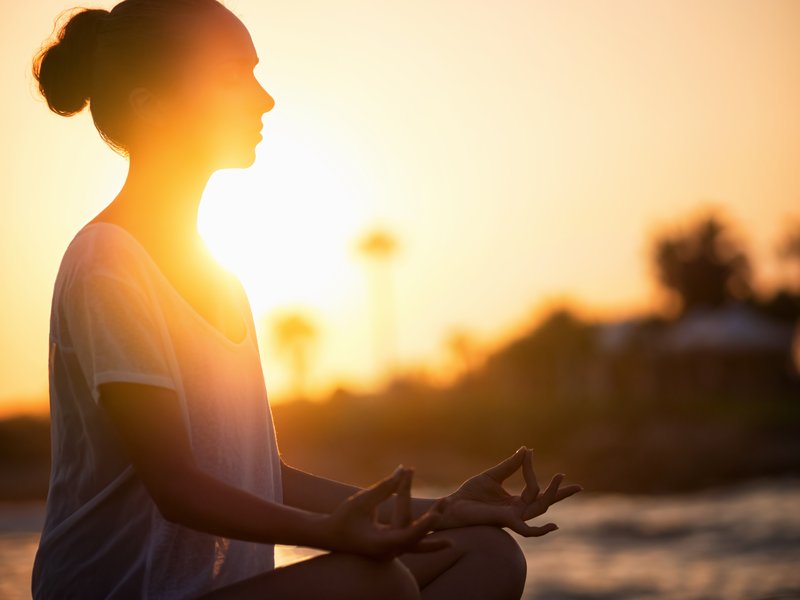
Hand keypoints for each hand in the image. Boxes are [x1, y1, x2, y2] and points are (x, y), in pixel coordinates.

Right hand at [321, 465, 452, 558]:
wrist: (329, 536)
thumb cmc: (343, 519)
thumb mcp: (362, 501)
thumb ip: (384, 487)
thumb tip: (402, 470)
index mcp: (380, 545)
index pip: (407, 536)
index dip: (423, 526)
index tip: (437, 515)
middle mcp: (389, 551)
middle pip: (417, 540)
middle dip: (433, 524)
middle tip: (446, 505)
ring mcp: (391, 550)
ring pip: (416, 539)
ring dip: (429, 522)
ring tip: (443, 505)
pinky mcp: (391, 545)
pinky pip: (410, 535)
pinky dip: (420, 523)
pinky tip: (433, 512)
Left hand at [435, 447, 581, 535]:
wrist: (453, 505)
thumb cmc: (470, 493)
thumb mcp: (493, 475)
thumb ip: (511, 465)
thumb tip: (526, 449)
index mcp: (515, 502)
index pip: (535, 489)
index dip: (535, 471)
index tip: (530, 452)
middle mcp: (518, 511)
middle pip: (545, 503)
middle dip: (561, 494)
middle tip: (578, 486)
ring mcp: (514, 518)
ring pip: (540, 508)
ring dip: (552, 495)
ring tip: (560, 478)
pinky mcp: (507, 522)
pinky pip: (527, 530)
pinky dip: (541, 530)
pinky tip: (554, 525)